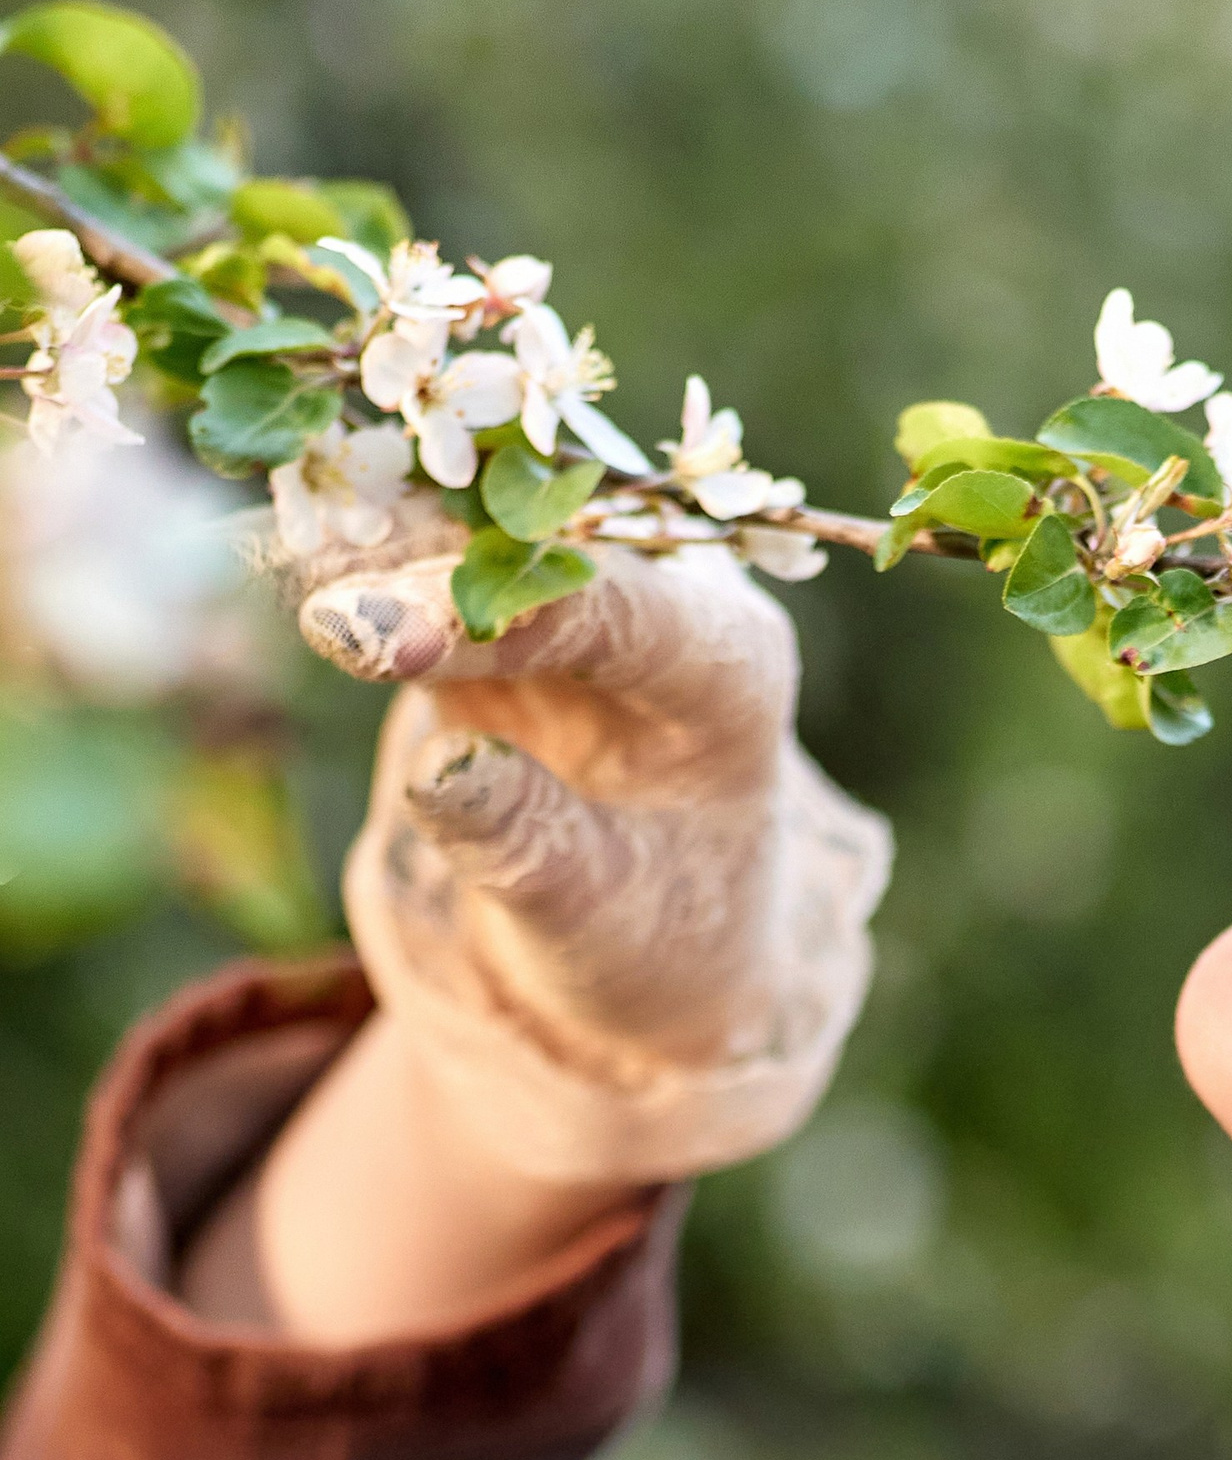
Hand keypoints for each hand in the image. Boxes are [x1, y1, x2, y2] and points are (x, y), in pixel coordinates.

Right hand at [281, 512, 890, 1181]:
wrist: (647, 941)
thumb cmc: (645, 940)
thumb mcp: (595, 925)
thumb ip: (527, 849)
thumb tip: (437, 772)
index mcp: (727, 670)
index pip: (616, 613)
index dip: (492, 617)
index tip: (390, 640)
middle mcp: (668, 595)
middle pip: (538, 539)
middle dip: (419, 546)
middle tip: (305, 570)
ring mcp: (584, 579)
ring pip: (472, 518)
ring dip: (372, 520)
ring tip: (275, 541)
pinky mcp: (504, 587)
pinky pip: (424, 543)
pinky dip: (351, 543)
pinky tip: (280, 545)